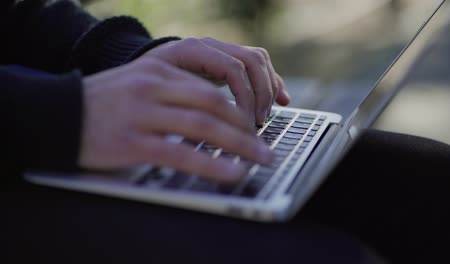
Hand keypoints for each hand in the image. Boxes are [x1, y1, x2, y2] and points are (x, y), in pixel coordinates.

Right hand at [79, 57, 272, 181]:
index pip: (211, 86)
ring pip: (201, 125)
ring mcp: (142, 113)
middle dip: (246, 127)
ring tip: (260, 159)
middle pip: (213, 103)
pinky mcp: (131, 141)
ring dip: (238, 144)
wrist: (59, 114)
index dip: (241, 106)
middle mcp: (153, 86)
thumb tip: (216, 114)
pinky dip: (210, 164)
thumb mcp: (141, 85)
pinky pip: (179, 153)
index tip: (256, 123)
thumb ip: (175, 93)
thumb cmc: (106, 104)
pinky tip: (230, 172)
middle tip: (266, 145)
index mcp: (159, 70)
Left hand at [142, 37, 290, 125]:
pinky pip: (258, 67)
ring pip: (259, 61)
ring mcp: (221, 52)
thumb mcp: (158, 95)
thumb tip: (211, 128)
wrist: (142, 74)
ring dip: (268, 89)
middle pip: (251, 60)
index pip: (233, 67)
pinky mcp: (228, 63)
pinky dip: (272, 84)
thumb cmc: (147, 88)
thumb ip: (184, 103)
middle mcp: (211, 46)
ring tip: (265, 116)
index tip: (245, 123)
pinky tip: (282, 100)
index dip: (245, 96)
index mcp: (193, 50)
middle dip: (261, 94)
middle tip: (258, 122)